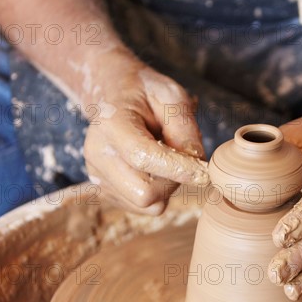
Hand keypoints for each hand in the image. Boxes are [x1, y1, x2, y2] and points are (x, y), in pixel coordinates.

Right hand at [83, 48, 207, 214]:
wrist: (115, 96)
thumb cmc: (146, 94)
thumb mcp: (171, 96)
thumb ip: (185, 128)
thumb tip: (198, 163)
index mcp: (110, 123)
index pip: (143, 157)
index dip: (178, 169)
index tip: (204, 173)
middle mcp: (97, 153)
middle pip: (144, 192)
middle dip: (173, 181)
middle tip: (181, 158)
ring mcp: (98, 175)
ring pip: (146, 204)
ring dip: (166, 188)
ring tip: (165, 160)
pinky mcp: (105, 191)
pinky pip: (142, 207)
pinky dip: (157, 193)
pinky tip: (154, 169)